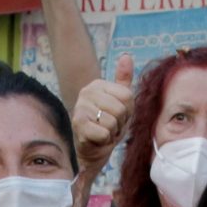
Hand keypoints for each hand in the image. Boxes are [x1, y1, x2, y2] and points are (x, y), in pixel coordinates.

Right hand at [74, 54, 135, 172]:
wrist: (92, 150)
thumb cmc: (107, 125)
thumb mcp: (120, 103)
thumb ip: (123, 81)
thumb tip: (126, 56)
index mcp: (98, 85)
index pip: (128, 96)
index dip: (128, 111)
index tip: (118, 116)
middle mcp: (87, 92)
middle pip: (121, 109)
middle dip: (120, 123)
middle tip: (111, 127)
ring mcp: (81, 108)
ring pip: (112, 122)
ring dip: (112, 133)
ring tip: (104, 133)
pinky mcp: (78, 124)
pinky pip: (104, 133)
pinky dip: (104, 141)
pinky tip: (97, 140)